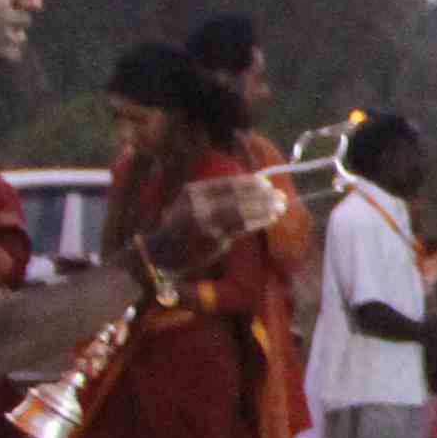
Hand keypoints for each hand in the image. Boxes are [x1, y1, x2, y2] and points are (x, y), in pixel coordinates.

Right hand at [144, 176, 283, 270]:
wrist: (157, 255)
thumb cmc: (178, 231)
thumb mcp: (190, 206)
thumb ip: (213, 199)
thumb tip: (247, 193)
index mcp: (193, 192)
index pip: (226, 183)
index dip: (248, 183)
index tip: (265, 182)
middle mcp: (199, 203)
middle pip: (237, 195)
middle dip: (261, 195)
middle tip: (279, 195)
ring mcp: (206, 220)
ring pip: (242, 210)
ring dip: (264, 208)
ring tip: (280, 207)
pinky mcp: (213, 238)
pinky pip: (241, 227)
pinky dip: (258, 221)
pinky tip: (270, 219)